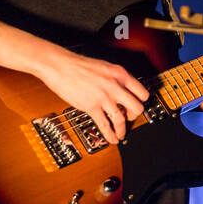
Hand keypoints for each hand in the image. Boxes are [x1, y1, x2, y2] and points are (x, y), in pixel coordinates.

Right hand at [34, 46, 149, 144]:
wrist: (60, 66)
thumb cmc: (78, 65)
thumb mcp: (105, 67)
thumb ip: (116, 79)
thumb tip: (123, 91)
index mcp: (120, 74)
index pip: (142, 93)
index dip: (142, 102)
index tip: (138, 106)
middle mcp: (115, 86)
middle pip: (137, 108)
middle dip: (134, 116)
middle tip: (129, 118)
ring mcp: (103, 97)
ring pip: (121, 119)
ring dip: (123, 130)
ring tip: (121, 134)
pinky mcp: (91, 107)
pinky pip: (105, 125)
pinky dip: (110, 135)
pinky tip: (111, 138)